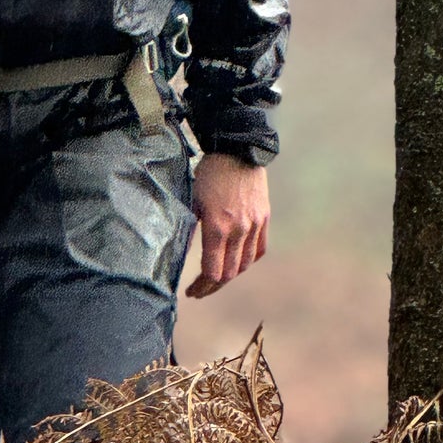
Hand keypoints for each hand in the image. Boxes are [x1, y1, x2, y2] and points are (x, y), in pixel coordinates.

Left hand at [185, 151, 268, 298]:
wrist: (237, 151)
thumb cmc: (208, 174)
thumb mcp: (190, 200)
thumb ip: (187, 230)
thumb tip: (178, 254)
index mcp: (217, 227)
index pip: (213, 271)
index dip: (202, 286)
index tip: (191, 292)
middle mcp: (239, 230)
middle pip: (229, 273)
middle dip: (213, 286)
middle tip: (200, 290)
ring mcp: (254, 225)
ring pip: (245, 264)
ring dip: (230, 275)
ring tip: (216, 278)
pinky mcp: (264, 219)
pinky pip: (259, 250)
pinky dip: (248, 260)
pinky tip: (237, 262)